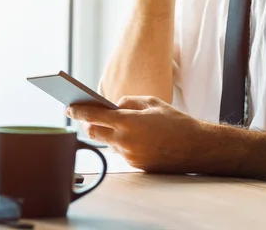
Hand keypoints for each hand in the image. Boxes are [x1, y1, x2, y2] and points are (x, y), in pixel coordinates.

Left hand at [67, 96, 205, 172]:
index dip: (78, 111)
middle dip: (88, 124)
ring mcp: (129, 155)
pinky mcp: (136, 165)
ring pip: (107, 143)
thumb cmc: (175, 121)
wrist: (197, 147)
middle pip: (93, 132)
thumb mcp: (152, 102)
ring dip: (108, 134)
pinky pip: (121, 151)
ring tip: (118, 124)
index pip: (93, 116)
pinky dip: (122, 143)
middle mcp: (125, 141)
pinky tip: (135, 136)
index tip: (68, 108)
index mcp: (128, 122)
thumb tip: (113, 105)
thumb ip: (128, 102)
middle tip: (86, 116)